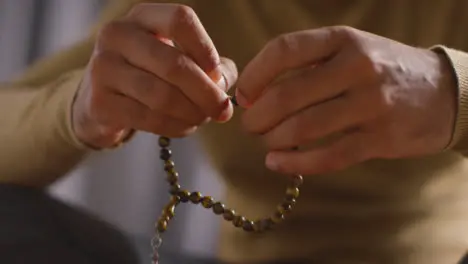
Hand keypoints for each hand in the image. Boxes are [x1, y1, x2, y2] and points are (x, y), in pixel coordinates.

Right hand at [73, 3, 236, 147]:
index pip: (180, 20)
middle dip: (206, 93)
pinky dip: (176, 127)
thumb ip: (210, 66)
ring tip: (204, 119)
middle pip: (174, 64)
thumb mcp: (177, 58)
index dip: (205, 48)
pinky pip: (150, 119)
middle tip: (222, 110)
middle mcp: (118, 35)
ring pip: (163, 96)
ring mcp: (104, 68)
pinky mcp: (100, 102)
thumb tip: (223, 84)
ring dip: (192, 113)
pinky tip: (186, 127)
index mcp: (142, 17)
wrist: (101, 99)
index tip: (218, 74)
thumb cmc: (149, 74)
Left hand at [236, 26, 456, 174]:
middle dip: (257, 116)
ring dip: (273, 140)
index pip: (284, 50)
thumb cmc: (381, 70)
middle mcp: (357, 67)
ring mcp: (371, 104)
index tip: (243, 94)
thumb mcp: (350, 49)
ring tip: (266, 142)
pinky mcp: (380, 139)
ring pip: (303, 128)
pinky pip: (327, 157)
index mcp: (342, 39)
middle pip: (287, 95)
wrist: (442, 92)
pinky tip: (277, 163)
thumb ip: (308, 63)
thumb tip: (255, 91)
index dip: (254, 75)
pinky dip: (295, 163)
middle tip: (250, 125)